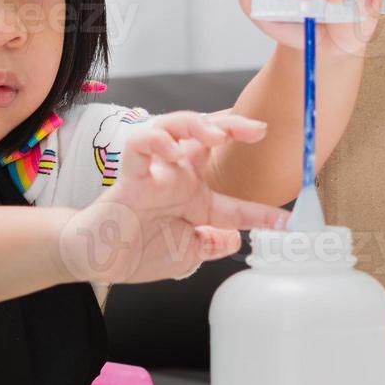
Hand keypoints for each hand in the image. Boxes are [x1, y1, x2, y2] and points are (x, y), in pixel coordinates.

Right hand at [58, 111, 288, 283]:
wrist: (98, 262)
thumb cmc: (136, 251)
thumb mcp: (188, 252)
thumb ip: (212, 244)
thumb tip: (236, 239)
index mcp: (191, 193)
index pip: (232, 191)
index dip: (261, 209)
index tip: (287, 223)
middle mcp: (175, 175)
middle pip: (205, 133)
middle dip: (233, 124)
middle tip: (258, 129)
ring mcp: (153, 172)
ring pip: (173, 124)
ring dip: (197, 123)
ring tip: (218, 134)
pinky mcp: (129, 176)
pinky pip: (139, 145)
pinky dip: (156, 141)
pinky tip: (173, 152)